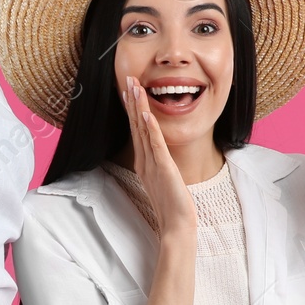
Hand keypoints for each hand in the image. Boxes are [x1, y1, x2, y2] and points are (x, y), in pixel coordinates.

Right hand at [120, 76, 195, 239]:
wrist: (176, 224)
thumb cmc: (171, 204)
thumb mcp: (163, 179)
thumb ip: (158, 164)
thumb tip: (156, 153)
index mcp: (144, 161)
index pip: (137, 129)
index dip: (133, 109)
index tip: (130, 90)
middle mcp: (144, 160)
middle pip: (136, 125)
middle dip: (132, 101)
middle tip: (128, 80)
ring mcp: (152, 163)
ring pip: (143, 130)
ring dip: (138, 108)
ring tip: (134, 88)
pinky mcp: (162, 168)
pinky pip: (154, 145)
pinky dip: (150, 128)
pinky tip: (146, 114)